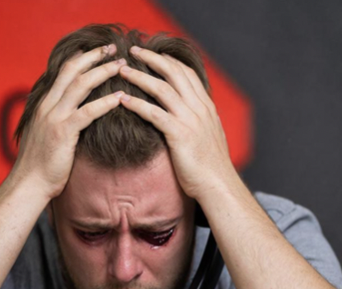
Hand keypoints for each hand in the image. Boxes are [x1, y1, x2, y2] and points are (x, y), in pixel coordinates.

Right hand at [12, 44, 127, 198]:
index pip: (63, 72)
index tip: (98, 51)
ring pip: (80, 85)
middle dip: (93, 57)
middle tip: (112, 49)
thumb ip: (59, 120)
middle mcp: (47, 106)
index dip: (81, 58)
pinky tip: (120, 97)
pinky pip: (87, 112)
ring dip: (102, 72)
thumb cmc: (40, 165)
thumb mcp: (47, 135)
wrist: (28, 185)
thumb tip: (76, 115)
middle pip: (72, 71)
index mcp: (44, 105)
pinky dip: (105, 102)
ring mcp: (54, 118)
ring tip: (121, 66)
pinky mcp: (62, 132)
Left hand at [118, 46, 237, 199]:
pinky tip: (122, 100)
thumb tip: (188, 116)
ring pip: (162, 88)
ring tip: (122, 70)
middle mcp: (199, 108)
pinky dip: (137, 104)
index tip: (152, 53)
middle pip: (174, 73)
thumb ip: (199, 121)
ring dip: (140, 76)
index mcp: (206, 107)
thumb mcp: (209, 136)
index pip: (187, 73)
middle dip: (152, 58)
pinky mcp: (179, 134)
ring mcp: (190, 120)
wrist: (218, 185)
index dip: (168, 60)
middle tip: (134, 50)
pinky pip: (154, 113)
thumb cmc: (211, 166)